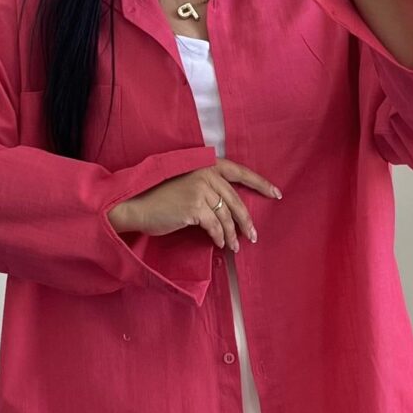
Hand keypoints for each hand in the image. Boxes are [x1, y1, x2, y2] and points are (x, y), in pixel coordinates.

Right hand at [108, 159, 281, 255]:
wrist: (136, 205)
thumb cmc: (159, 197)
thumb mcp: (186, 184)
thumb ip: (207, 188)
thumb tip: (230, 210)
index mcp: (205, 165)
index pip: (239, 171)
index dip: (260, 183)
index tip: (276, 193)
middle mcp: (204, 174)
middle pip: (235, 200)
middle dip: (246, 221)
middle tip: (254, 236)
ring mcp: (200, 190)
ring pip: (226, 216)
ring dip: (233, 234)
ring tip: (236, 246)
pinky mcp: (194, 208)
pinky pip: (215, 226)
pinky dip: (220, 237)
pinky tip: (221, 244)